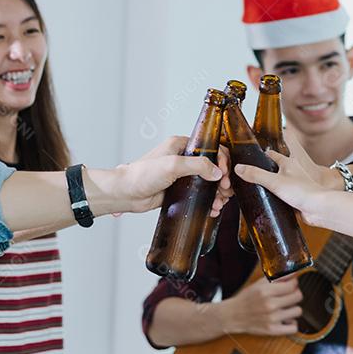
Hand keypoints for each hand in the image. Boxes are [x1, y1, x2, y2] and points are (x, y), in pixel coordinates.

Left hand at [105, 136, 232, 214]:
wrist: (126, 193)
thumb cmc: (142, 174)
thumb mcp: (172, 165)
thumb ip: (197, 165)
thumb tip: (218, 172)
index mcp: (182, 145)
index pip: (212, 147)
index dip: (223, 160)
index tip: (225, 174)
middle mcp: (184, 157)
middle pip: (213, 165)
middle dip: (223, 179)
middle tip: (225, 191)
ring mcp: (183, 174)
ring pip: (209, 181)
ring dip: (218, 192)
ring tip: (219, 203)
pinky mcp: (181, 189)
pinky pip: (201, 193)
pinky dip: (209, 200)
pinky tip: (212, 208)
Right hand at [221, 276, 302, 335]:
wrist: (234, 315)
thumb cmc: (247, 298)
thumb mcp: (259, 284)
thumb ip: (277, 278)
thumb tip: (293, 273)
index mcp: (266, 291)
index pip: (293, 285)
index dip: (294, 283)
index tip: (292, 284)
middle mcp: (270, 304)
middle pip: (298, 296)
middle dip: (295, 294)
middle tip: (288, 295)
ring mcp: (272, 319)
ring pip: (298, 311)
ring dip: (293, 308)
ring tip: (285, 308)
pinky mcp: (272, 330)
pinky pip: (294, 327)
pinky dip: (291, 323)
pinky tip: (285, 319)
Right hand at [233, 133, 331, 226]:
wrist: (319, 208)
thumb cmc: (303, 191)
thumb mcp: (274, 181)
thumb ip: (255, 174)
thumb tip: (238, 168)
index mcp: (287, 163)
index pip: (271, 154)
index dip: (260, 155)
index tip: (250, 156)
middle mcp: (292, 172)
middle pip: (274, 169)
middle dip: (264, 171)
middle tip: (250, 174)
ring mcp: (294, 185)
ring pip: (279, 183)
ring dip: (270, 186)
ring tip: (256, 189)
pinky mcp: (295, 198)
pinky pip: (282, 196)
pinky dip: (275, 198)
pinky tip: (267, 203)